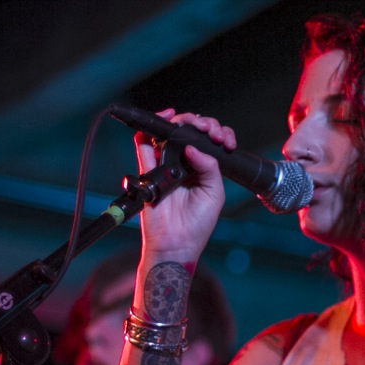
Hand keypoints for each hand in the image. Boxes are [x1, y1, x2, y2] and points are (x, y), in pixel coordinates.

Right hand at [134, 109, 235, 264]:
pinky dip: (147, 133)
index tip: (221, 140)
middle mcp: (185, 164)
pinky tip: (161, 122)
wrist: (176, 243)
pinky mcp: (148, 172)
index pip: (209, 141)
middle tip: (207, 130)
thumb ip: (210, 167)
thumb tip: (192, 146)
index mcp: (203, 169)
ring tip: (186, 122)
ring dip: (177, 121)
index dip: (215, 133)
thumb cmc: (197, 224)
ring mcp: (166, 166)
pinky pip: (143, 148)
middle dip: (199, 123)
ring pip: (167, 134)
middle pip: (189, 132)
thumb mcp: (215, 193)